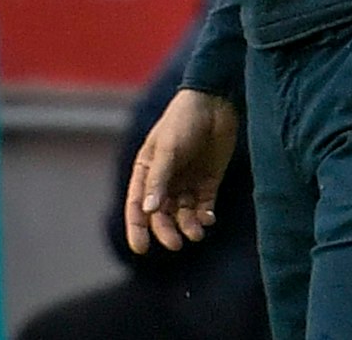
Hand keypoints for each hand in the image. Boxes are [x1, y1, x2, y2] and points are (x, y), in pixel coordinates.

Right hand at [125, 89, 239, 254]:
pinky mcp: (208, 182)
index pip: (137, 206)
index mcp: (147, 171)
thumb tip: (148, 211)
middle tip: (177, 243)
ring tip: (197, 232)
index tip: (140, 249)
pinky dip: (204, 216)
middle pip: (161, 215)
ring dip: (188, 226)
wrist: (215, 101)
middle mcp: (165, 180)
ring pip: (183, 214)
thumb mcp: (168, 149)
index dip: (136, 228)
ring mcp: (187, 182)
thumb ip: (159, 180)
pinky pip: (203, 207)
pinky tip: (208, 218)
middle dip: (167, 231)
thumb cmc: (184, 120)